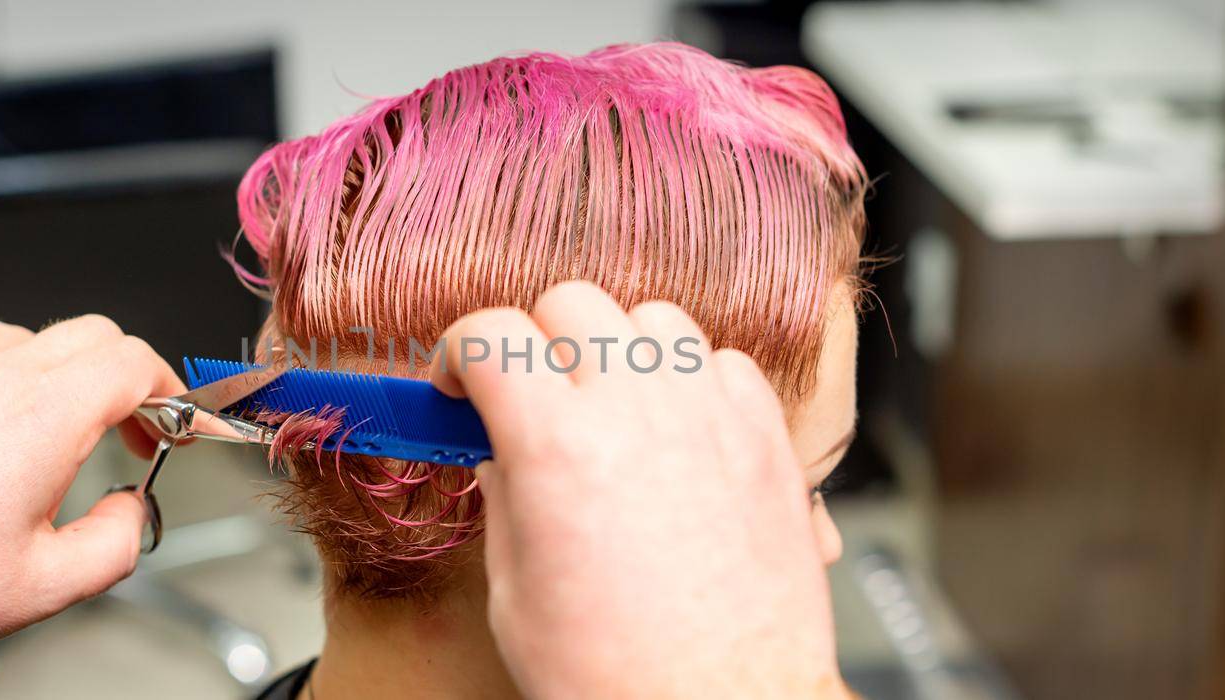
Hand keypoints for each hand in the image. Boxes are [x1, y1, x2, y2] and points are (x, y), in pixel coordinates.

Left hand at [0, 315, 184, 695]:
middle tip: (138, 434)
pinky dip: (13, 356)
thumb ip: (116, 544)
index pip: (135, 363)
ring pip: (41, 334)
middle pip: (98, 337)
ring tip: (74, 426)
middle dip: (134, 381)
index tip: (174, 429)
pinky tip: (7, 393)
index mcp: (44, 417)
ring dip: (76, 372)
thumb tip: (130, 512)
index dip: (171, 392)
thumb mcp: (45, 587)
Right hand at [432, 282, 848, 698]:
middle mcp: (638, 410)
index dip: (460, 352)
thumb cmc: (622, 676)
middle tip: (531, 395)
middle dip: (536, 342)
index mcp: (558, 447)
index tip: (461, 382)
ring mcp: (710, 415)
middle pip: (571, 303)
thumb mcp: (515, 594)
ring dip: (617, 348)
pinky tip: (675, 428)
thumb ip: (504, 499)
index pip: (491, 333)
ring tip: (608, 405)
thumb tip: (500, 452)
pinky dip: (690, 378)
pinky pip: (722, 359)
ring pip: (652, 316)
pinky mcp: (765, 437)